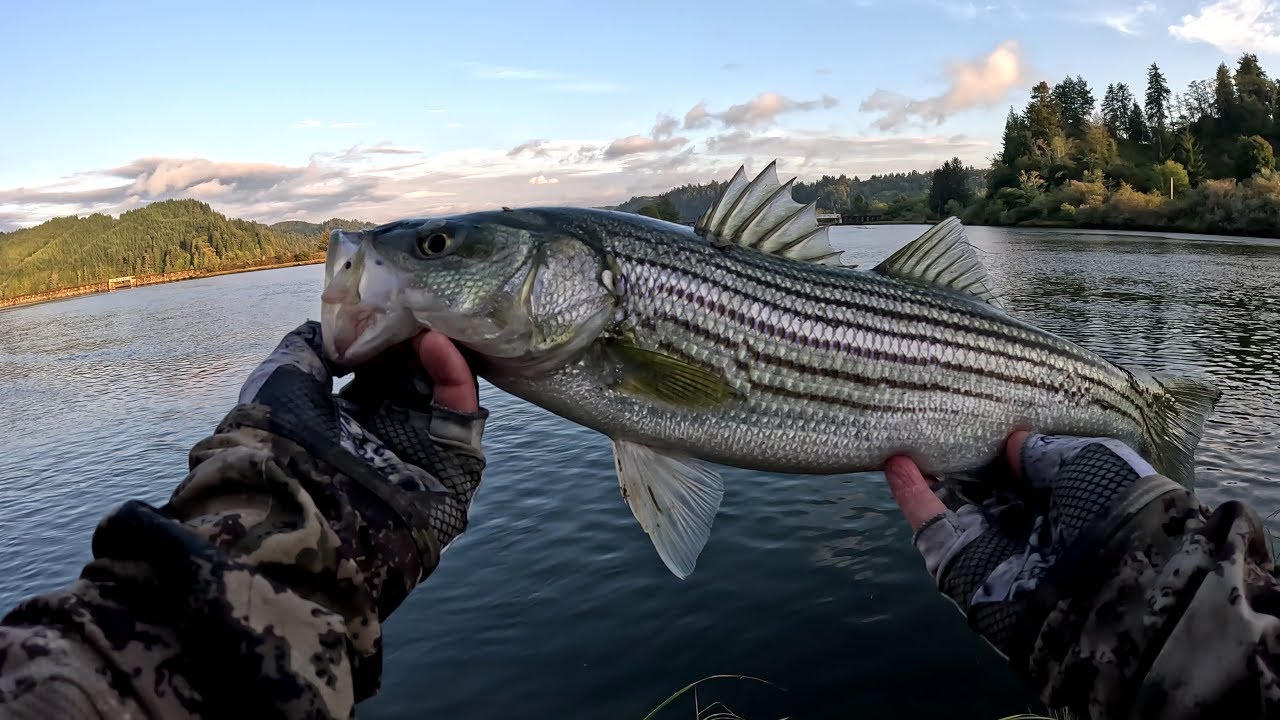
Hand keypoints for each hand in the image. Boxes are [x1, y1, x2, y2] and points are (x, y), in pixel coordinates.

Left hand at [238, 321, 488, 562]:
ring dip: (439, 352)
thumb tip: (332, 327)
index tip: (388, 303)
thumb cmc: (280, 443)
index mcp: (348, 422)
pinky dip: (455, 377)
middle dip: (419, 339)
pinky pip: (462, 417)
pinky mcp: (454, 469)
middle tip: (417, 304)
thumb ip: (308, 347)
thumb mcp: (282, 379)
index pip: (382, 370)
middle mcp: (387, 436)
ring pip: (446, 392)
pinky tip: (436, 343)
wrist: (294, 513)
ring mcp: (423, 453)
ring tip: (427, 319)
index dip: (388, 336)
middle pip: (419, 377)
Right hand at [883, 431, 1174, 663]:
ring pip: (951, 505)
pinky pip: (931, 526)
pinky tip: (894, 463)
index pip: (1028, 472)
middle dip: (959, 457)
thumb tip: (1013, 441)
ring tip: (903, 433)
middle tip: (932, 418)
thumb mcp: (1089, 462)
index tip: (980, 415)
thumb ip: (1045, 451)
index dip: (1002, 447)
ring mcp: (993, 546)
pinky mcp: (961, 565)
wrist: (1112, 586)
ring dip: (927, 473)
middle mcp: (1030, 526)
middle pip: (984, 488)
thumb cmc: (1113, 512)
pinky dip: (911, 497)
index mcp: (1069, 504)